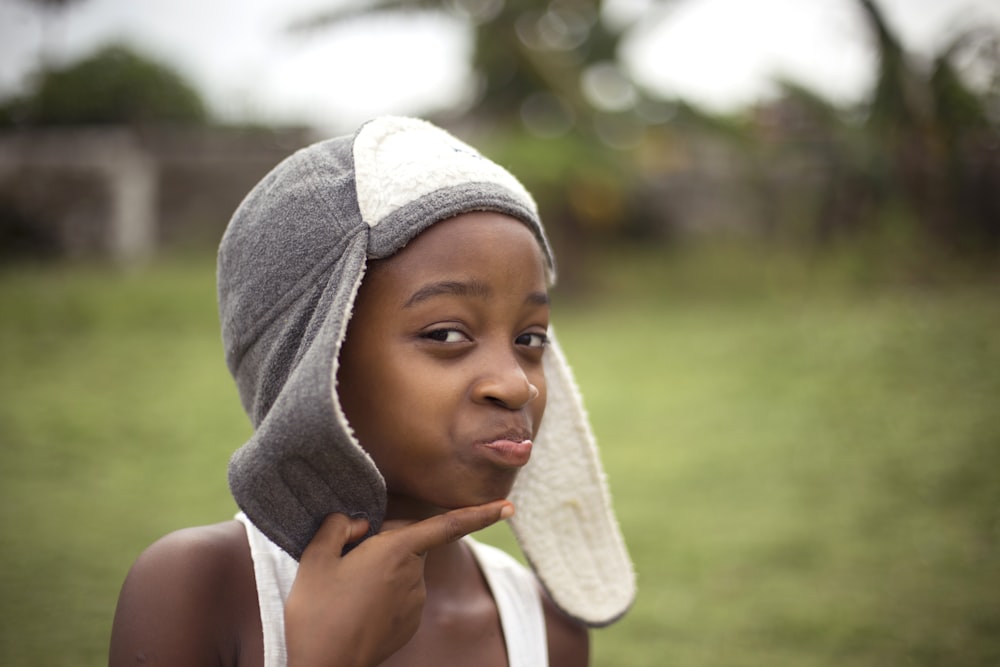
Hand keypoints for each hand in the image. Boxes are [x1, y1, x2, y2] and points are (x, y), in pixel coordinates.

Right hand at [284, 500, 513, 666]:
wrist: (322, 666)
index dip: (482, 513)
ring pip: (403, 570)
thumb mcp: (315, 557)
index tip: (510, 507)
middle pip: (410, 543)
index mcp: (396, 550)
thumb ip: (339, 525)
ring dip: (382, 571)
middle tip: (346, 561)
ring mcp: (415, 602)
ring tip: (346, 592)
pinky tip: (356, 608)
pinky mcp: (410, 623)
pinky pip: (401, 595)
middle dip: (386, 543)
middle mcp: (414, 575)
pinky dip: (383, 594)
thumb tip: (358, 524)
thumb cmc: (316, 612)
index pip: (449, 525)